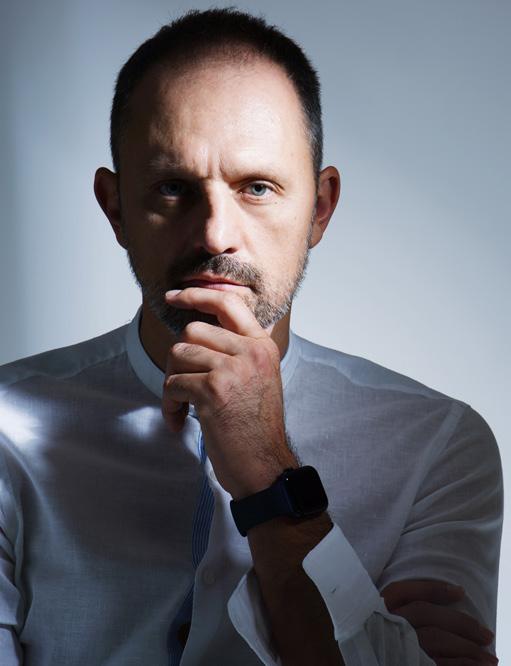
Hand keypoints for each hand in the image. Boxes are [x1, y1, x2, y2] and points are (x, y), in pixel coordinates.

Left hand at [162, 287, 296, 498]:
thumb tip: (196, 334)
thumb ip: (237, 352)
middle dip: (179, 359)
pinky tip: (180, 421)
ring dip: (172, 383)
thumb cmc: (256, 428)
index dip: (197, 295)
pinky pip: (173, 383)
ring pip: (179, 354)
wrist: (264, 466)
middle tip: (182, 386)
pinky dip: (169, 404)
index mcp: (262, 346)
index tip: (174, 296)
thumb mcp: (258, 379)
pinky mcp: (213, 390)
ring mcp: (232, 369)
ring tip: (182, 406)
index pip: (228, 304)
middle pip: (193, 331)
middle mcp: (250, 351)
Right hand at [381, 579, 497, 664]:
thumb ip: (410, 598)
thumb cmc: (381, 631)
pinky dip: (459, 664)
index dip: (434, 589)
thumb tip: (458, 592)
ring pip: (434, 639)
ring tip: (488, 658)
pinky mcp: (407, 662)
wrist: (365, 661)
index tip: (461, 592)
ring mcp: (397, 645)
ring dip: (466, 648)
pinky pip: (437, 664)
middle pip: (425, 614)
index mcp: (379, 605)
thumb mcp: (386, 609)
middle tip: (486, 635)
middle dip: (459, 622)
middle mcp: (386, 622)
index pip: (404, 591)